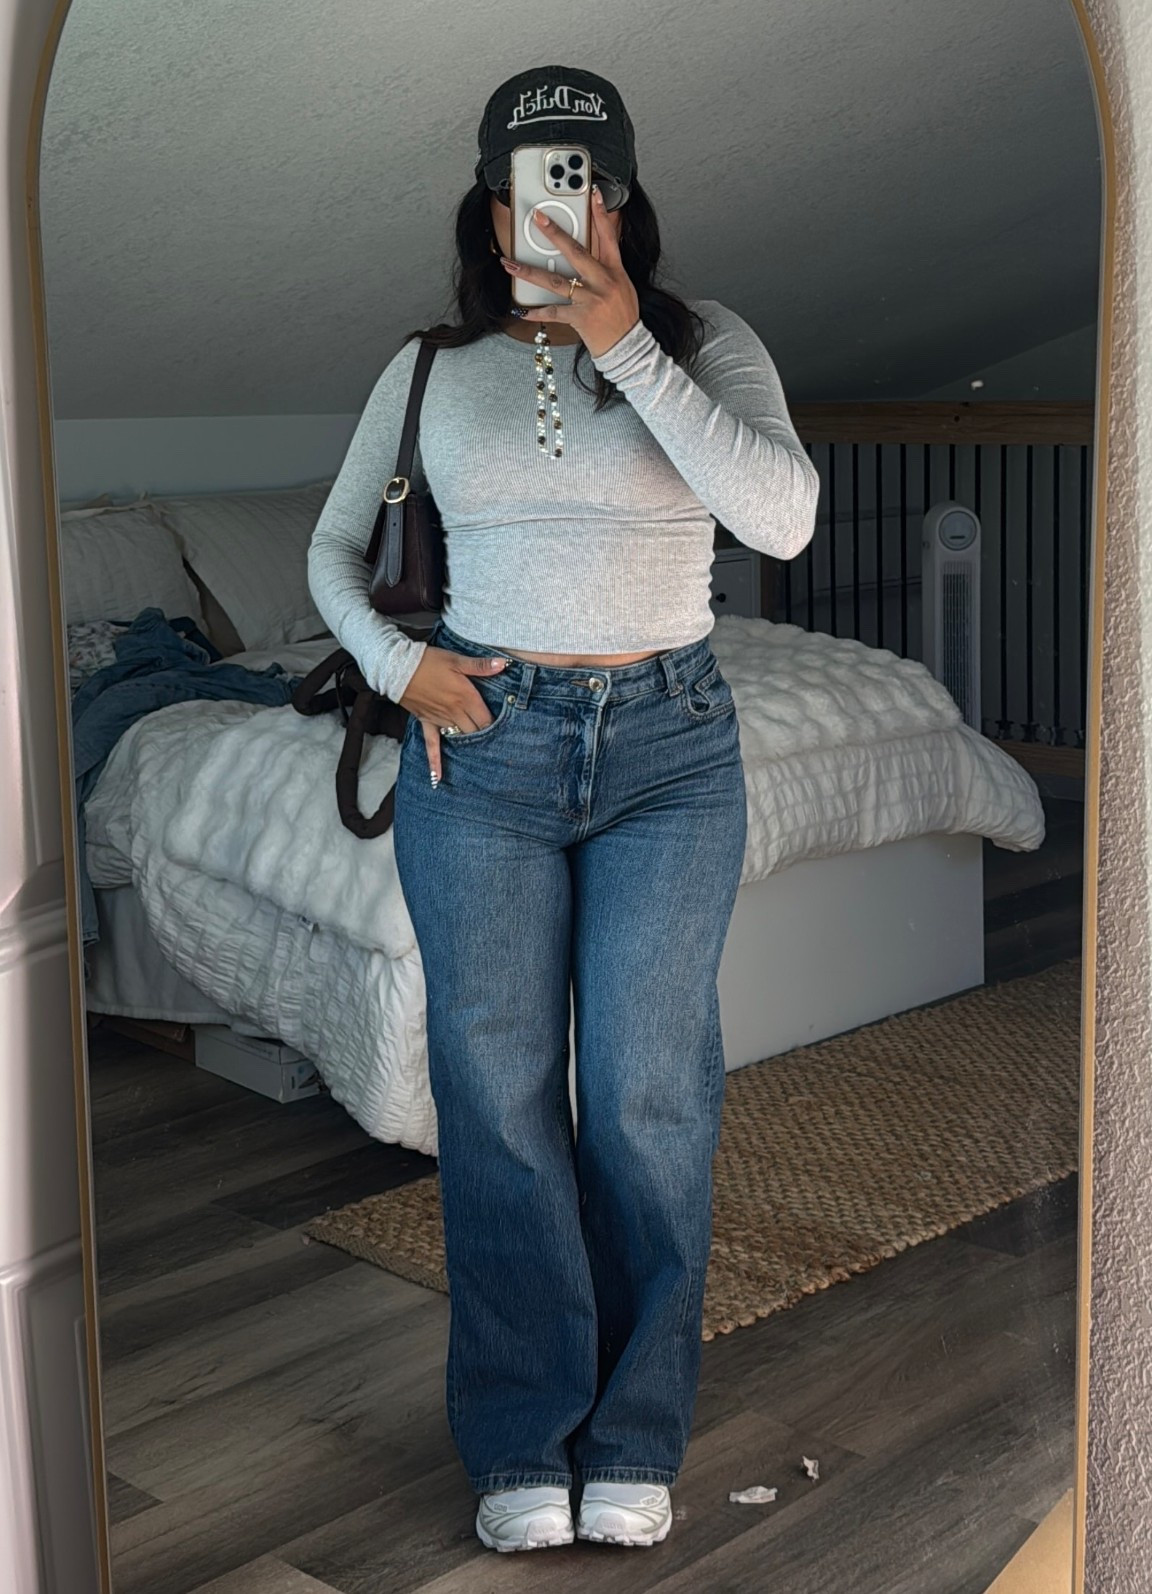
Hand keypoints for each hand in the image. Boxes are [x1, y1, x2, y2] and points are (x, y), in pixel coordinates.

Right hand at [398, 646, 507, 782]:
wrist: (398, 667)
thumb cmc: (429, 661)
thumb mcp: (457, 659)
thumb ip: (480, 666)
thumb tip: (503, 664)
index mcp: (466, 697)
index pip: (487, 720)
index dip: (498, 726)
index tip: (508, 732)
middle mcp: (455, 712)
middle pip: (476, 732)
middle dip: (487, 738)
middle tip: (498, 747)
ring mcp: (441, 720)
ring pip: (460, 738)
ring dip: (470, 746)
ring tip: (482, 759)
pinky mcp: (426, 722)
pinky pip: (432, 745)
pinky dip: (435, 762)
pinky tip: (437, 778)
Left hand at [499, 184, 640, 358]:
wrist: (628, 346)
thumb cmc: (624, 317)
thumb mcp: (623, 285)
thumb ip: (607, 268)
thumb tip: (589, 253)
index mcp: (615, 270)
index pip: (608, 236)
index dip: (601, 214)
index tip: (592, 194)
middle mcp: (602, 281)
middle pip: (575, 252)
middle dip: (554, 233)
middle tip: (537, 219)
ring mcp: (590, 299)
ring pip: (555, 281)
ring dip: (528, 272)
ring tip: (509, 264)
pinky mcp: (580, 317)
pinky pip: (553, 313)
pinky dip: (536, 312)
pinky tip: (521, 310)